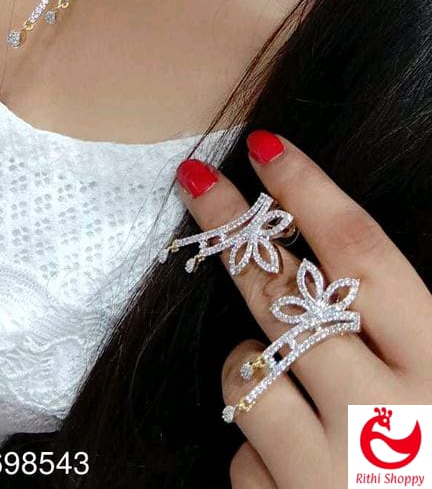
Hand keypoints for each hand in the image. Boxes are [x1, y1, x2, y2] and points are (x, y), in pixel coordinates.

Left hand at [176, 132, 431, 487]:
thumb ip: (405, 328)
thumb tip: (347, 260)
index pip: (364, 253)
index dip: (311, 191)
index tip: (266, 147)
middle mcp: (389, 413)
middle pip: (286, 294)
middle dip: (234, 230)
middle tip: (196, 185)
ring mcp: (333, 470)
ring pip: (246, 370)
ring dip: (252, 365)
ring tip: (294, 393)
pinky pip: (240, 452)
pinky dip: (258, 449)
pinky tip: (299, 472)